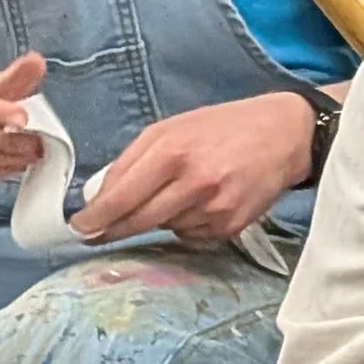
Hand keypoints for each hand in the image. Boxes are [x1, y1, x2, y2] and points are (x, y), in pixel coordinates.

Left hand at [73, 93, 315, 246]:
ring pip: (163, 229)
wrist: (284, 134)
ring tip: (176, 193)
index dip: (96, 218)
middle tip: (97, 232)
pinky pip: (190, 236)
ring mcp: (214, 209)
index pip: (122, 197)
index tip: (79, 228)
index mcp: (173, 152)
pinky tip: (199, 203)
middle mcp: (194, 183)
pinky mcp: (231, 226)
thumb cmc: (222, 127)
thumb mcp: (170, 129)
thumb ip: (132, 160)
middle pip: (137, 221)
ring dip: (156, 219)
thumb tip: (100, 196)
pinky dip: (184, 224)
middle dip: (113, 229)